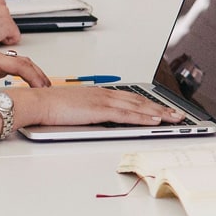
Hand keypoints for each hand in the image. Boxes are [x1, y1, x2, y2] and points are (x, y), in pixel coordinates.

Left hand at [0, 53, 50, 99]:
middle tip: (48, 89)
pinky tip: (30, 85)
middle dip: (39, 75)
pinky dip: (26, 76)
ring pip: (21, 64)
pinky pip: (15, 68)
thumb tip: (10, 106)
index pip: (20, 65)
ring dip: (34, 74)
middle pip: (24, 62)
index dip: (34, 77)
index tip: (42, 89)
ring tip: (43, 88)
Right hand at [17, 84, 187, 129]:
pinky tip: (155, 120)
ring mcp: (103, 101)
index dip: (149, 104)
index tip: (163, 109)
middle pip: (140, 101)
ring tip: (175, 118)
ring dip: (159, 113)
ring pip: (138, 106)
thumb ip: (91, 114)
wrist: (36, 102)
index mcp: (99, 93)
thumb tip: (100, 122)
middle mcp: (105, 94)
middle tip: (179, 114)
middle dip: (161, 108)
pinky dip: (143, 117)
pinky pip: (127, 115)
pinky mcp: (99, 110)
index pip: (131, 99)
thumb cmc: (50, 107)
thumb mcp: (76, 110)